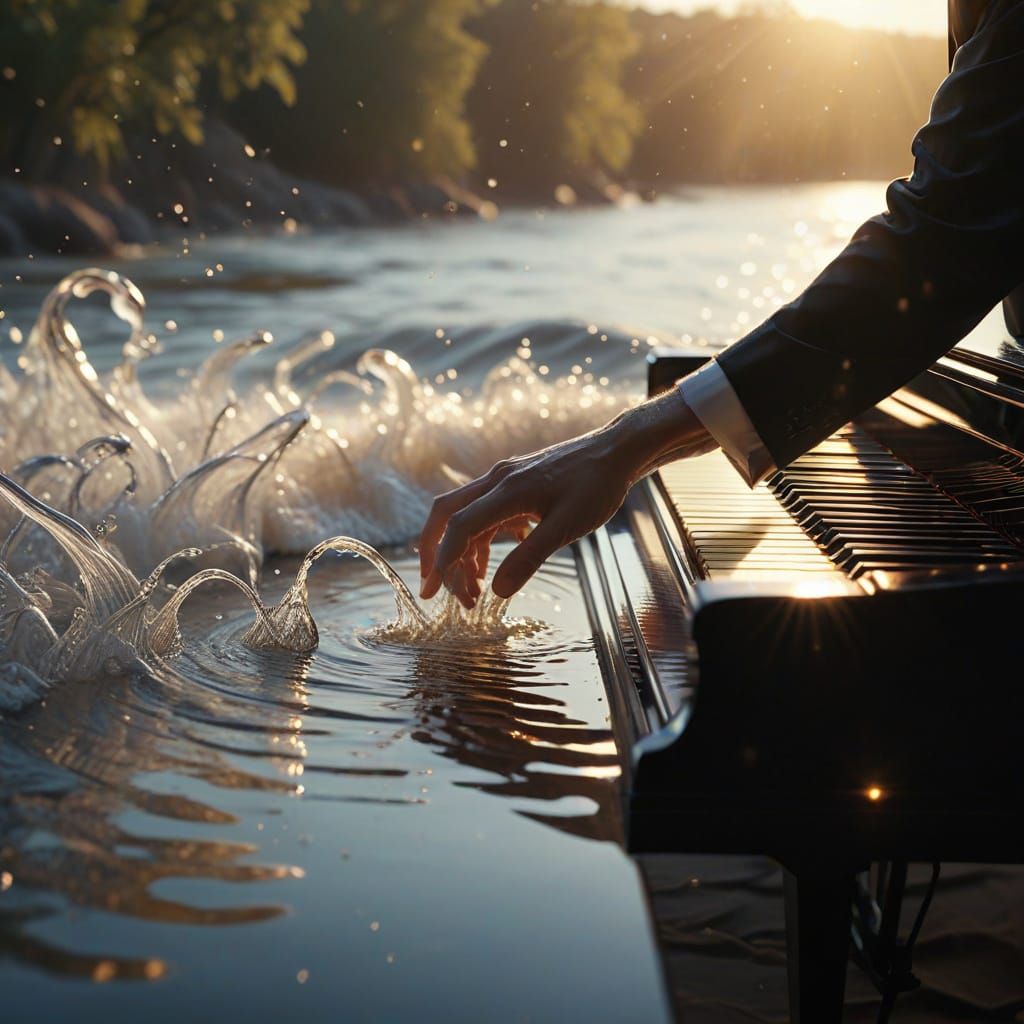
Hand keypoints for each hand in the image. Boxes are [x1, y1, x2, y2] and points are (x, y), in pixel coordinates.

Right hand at [418, 389, 714, 606]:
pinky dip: (481, 542)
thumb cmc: (597, 485)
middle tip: (432, 591)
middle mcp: (497, 481)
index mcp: (506, 490)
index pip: (459, 525)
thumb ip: (530, 557)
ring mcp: (504, 480)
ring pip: (465, 517)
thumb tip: (497, 591)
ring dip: (462, 554)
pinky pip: (485, 514)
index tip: (434, 592)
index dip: (443, 560)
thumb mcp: (567, 526)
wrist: (617, 452)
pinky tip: (493, 565)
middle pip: (446, 514)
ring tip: (472, 591)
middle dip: (434, 553)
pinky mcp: (515, 485)